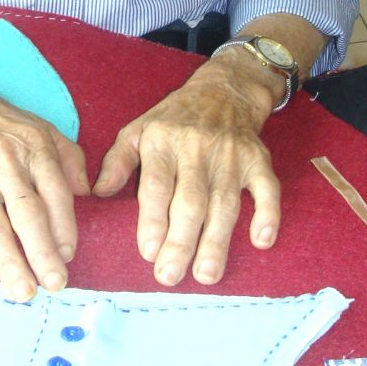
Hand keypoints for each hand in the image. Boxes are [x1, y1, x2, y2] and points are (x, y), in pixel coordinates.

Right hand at [0, 73, 87, 301]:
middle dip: (43, 252)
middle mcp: (6, 162)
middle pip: (27, 214)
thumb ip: (68, 156)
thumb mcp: (39, 126)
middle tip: (55, 284)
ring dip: (9, 261)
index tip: (69, 255)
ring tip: (23, 292)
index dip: (64, 227)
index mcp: (34, 148)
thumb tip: (86, 191)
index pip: (56, 193)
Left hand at [92, 61, 280, 286]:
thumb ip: (117, 161)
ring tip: (206, 274)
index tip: (148, 252)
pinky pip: (266, 189)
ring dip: (217, 240)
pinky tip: (262, 241)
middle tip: (170, 276)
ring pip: (224, 202)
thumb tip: (99, 193)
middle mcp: (197, 149)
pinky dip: (267, 214)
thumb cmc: (175, 118)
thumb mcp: (138, 129)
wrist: (224, 90)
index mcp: (163, 142)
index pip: (157, 185)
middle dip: (181, 241)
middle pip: (190, 201)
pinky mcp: (258, 160)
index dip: (153, 219)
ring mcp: (231, 156)